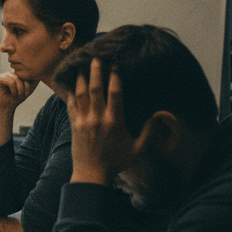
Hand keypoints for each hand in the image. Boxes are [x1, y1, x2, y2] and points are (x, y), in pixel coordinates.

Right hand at [0, 71, 37, 110]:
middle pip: (23, 75)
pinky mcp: (0, 78)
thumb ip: (34, 82)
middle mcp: (11, 72)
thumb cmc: (16, 99)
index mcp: (18, 74)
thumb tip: (40, 74)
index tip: (27, 94)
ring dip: (20, 90)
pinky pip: (11, 82)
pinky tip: (12, 94)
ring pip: (17, 79)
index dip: (29, 84)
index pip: (27, 74)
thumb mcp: (28, 90)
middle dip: (26, 87)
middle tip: (23, 96)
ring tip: (18, 96)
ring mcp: (5, 74)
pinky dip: (14, 90)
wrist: (5, 107)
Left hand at [67, 59, 146, 185]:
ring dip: (82, 78)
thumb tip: (160, 116)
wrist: (91, 174)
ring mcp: (83, 120)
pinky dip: (70, 93)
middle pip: (95, 89)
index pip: (115, 93)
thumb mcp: (138, 149)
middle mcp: (97, 118)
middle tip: (95, 57)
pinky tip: (71, 84)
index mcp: (114, 121)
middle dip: (95, 71)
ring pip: (81, 94)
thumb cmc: (116, 162)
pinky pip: (71, 105)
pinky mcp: (73, 125)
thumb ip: (149, 132)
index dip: (115, 77)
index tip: (115, 65)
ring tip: (82, 65)